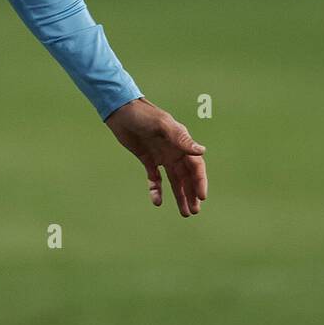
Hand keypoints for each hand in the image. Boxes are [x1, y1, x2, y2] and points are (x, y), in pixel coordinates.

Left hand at [105, 97, 207, 217]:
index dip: (200, 181)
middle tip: (194, 212)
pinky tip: (157, 201)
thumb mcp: (163, 126)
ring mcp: (161, 156)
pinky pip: (155, 178)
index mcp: (182, 143)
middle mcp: (175, 151)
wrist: (122, 111)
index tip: (201, 197)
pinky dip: (156, 190)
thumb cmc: (144, 115)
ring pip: (174, 181)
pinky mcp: (147, 160)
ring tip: (184, 213)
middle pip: (187, 177)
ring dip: (179, 196)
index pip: (195, 166)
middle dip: (191, 194)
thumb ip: (181, 139)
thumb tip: (202, 151)